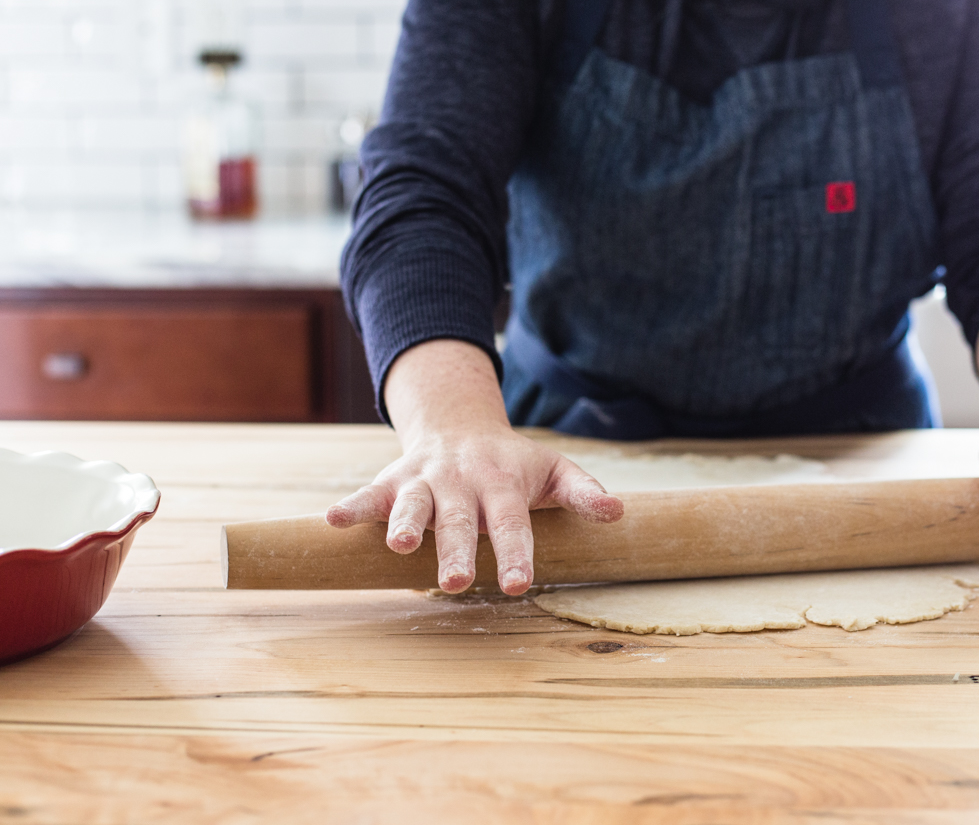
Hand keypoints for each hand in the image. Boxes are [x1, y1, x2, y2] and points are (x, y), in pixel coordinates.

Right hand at [325, 422, 622, 593]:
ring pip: (413, 504)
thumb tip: (618, 512)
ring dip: (405, 524)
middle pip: (461, 521)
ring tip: (400, 546)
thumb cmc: (513, 463)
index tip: (519, 584)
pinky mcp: (392, 482)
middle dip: (458, 551)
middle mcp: (462, 483)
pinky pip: (369, 494)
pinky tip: (332, 521)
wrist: (459, 423)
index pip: (513, 524)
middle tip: (458, 582)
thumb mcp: (552, 470)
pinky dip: (352, 507)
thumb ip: (582, 492)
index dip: (517, 553)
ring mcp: (425, 482)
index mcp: (503, 485)